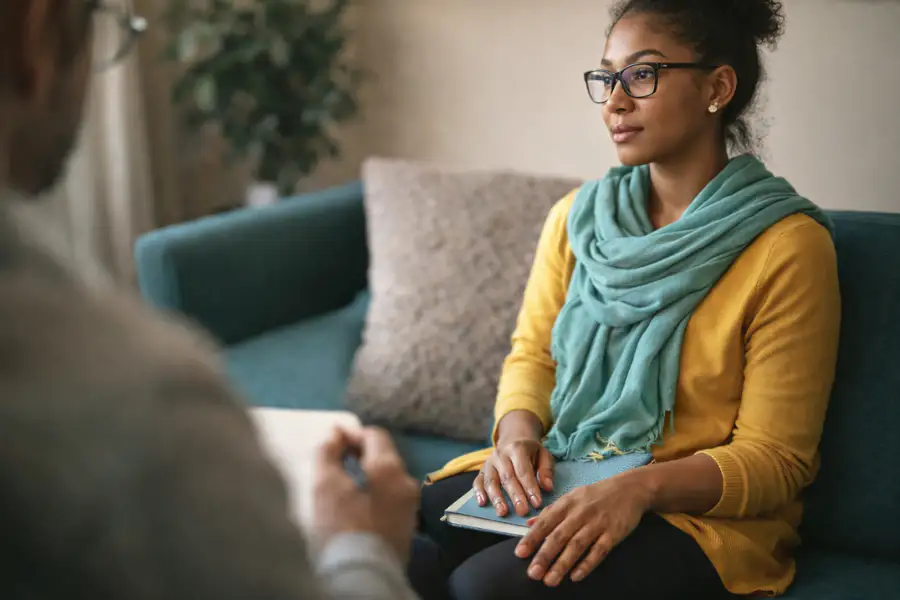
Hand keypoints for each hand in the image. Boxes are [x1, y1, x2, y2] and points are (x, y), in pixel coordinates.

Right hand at [313, 426, 419, 561]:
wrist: (363, 574)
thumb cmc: (341, 526)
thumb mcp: (325, 485)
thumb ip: (327, 453)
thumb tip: (335, 434)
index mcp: (390, 468)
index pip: (375, 436)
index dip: (352, 433)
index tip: (333, 438)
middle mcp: (407, 483)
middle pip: (384, 456)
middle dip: (360, 453)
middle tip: (336, 457)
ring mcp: (410, 505)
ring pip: (388, 478)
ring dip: (367, 473)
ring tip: (343, 480)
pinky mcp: (406, 526)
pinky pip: (391, 497)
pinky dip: (375, 492)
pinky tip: (356, 502)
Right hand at [473, 412, 553, 516]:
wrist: (513, 440)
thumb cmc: (530, 452)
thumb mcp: (543, 455)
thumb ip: (546, 470)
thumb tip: (547, 487)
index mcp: (517, 448)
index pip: (523, 470)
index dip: (530, 487)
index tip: (537, 503)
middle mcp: (500, 455)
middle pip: (507, 477)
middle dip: (515, 495)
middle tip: (522, 510)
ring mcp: (489, 462)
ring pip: (491, 481)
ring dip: (496, 497)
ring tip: (502, 512)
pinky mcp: (481, 470)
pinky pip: (477, 481)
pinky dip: (478, 492)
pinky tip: (482, 503)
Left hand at [514, 473, 651, 586]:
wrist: (630, 488)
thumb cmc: (596, 495)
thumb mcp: (571, 497)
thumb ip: (550, 512)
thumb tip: (528, 524)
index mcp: (567, 503)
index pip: (545, 522)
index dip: (532, 539)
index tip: (519, 554)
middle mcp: (580, 513)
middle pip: (559, 536)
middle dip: (544, 556)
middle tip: (533, 573)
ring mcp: (597, 523)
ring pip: (577, 546)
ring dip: (562, 564)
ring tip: (550, 580)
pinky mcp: (614, 533)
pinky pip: (599, 551)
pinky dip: (587, 564)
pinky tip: (576, 576)